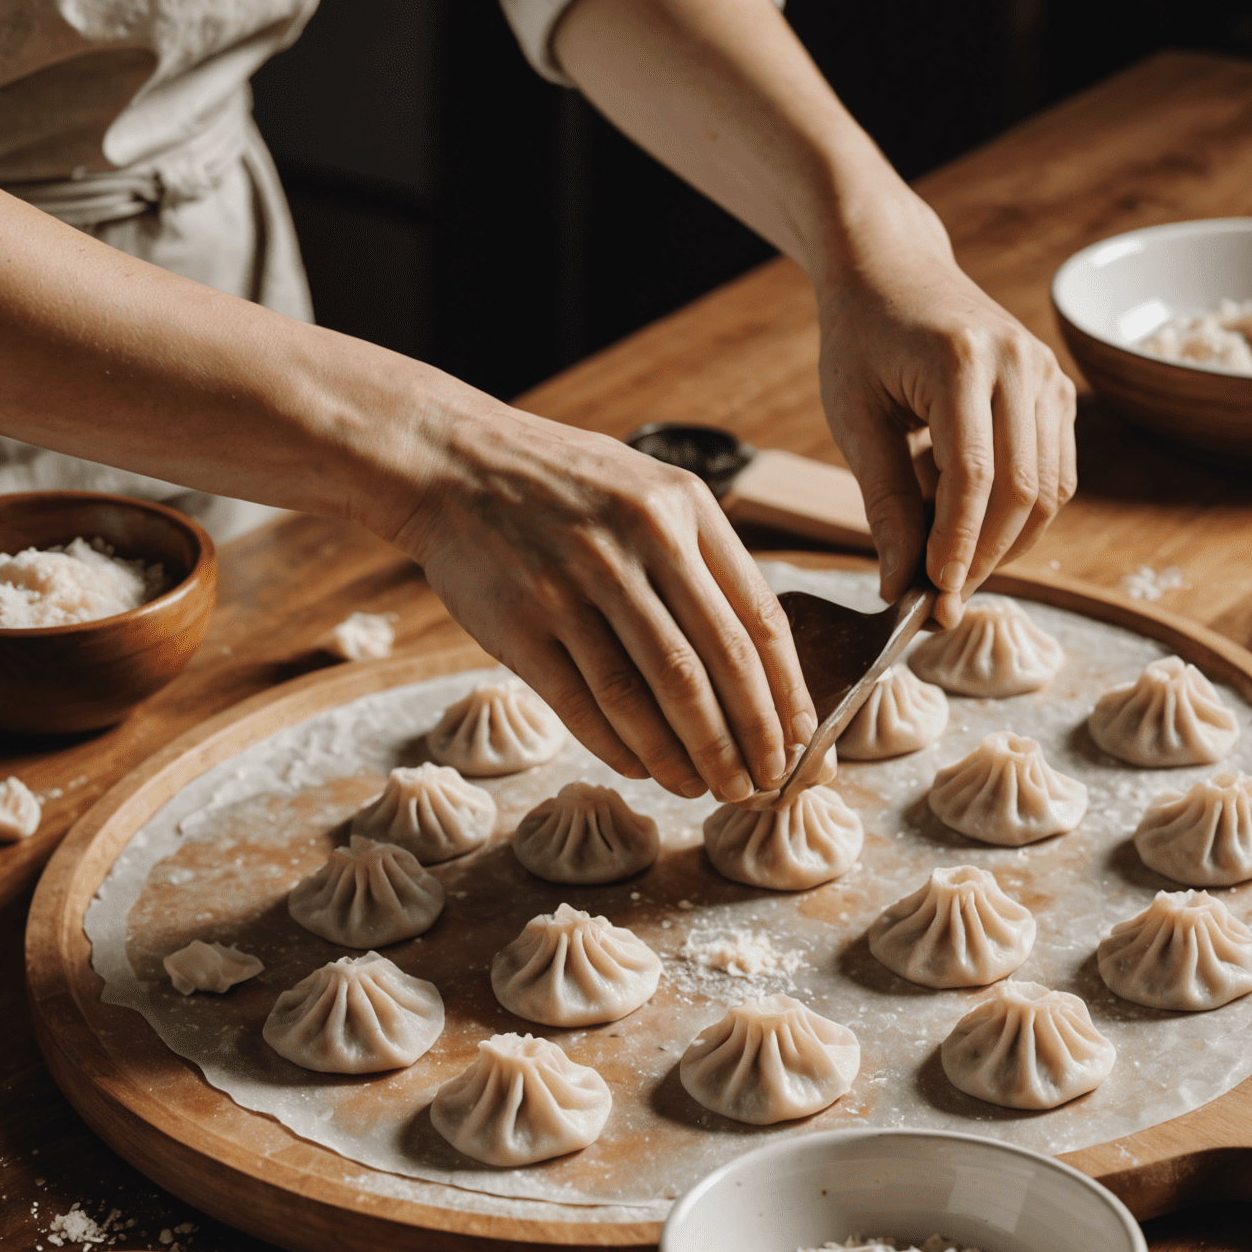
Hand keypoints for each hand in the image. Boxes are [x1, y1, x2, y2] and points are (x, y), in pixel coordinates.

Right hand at [378, 389, 815, 801]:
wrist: (451, 462)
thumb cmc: (565, 485)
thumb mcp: (649, 491)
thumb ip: (704, 559)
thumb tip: (761, 663)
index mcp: (683, 509)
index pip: (757, 619)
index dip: (785, 694)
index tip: (800, 742)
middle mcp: (635, 544)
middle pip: (710, 667)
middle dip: (744, 741)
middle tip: (757, 786)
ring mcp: (573, 584)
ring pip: (648, 696)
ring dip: (684, 757)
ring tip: (703, 789)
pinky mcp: (520, 624)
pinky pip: (584, 704)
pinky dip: (620, 747)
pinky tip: (643, 768)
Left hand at [815, 189, 1077, 622]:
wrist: (893, 270)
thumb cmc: (861, 343)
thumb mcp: (854, 420)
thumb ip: (882, 503)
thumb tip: (900, 586)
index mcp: (961, 362)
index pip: (972, 478)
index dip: (956, 548)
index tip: (932, 599)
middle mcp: (1019, 363)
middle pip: (1021, 491)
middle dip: (983, 558)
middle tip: (940, 601)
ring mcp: (1047, 375)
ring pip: (1048, 491)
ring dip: (1003, 543)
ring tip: (947, 557)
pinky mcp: (1057, 391)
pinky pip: (1055, 475)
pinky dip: (1018, 514)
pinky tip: (966, 514)